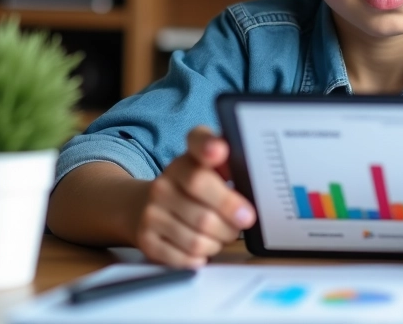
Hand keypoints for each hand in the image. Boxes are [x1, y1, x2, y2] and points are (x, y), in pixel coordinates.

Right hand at [132, 126, 256, 266]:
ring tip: (222, 232)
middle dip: (232, 220)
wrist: (145, 206)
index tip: (219, 151)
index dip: (208, 147)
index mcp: (185, 160)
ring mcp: (151, 212)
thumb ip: (232, 167)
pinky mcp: (146, 240)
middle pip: (206, 208)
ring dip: (219, 240)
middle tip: (244, 220)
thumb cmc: (193, 189)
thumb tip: (257, 180)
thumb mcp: (210, 171)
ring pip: (198, 239)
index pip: (196, 146)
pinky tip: (204, 246)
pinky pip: (185, 257)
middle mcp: (163, 183)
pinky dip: (202, 256)